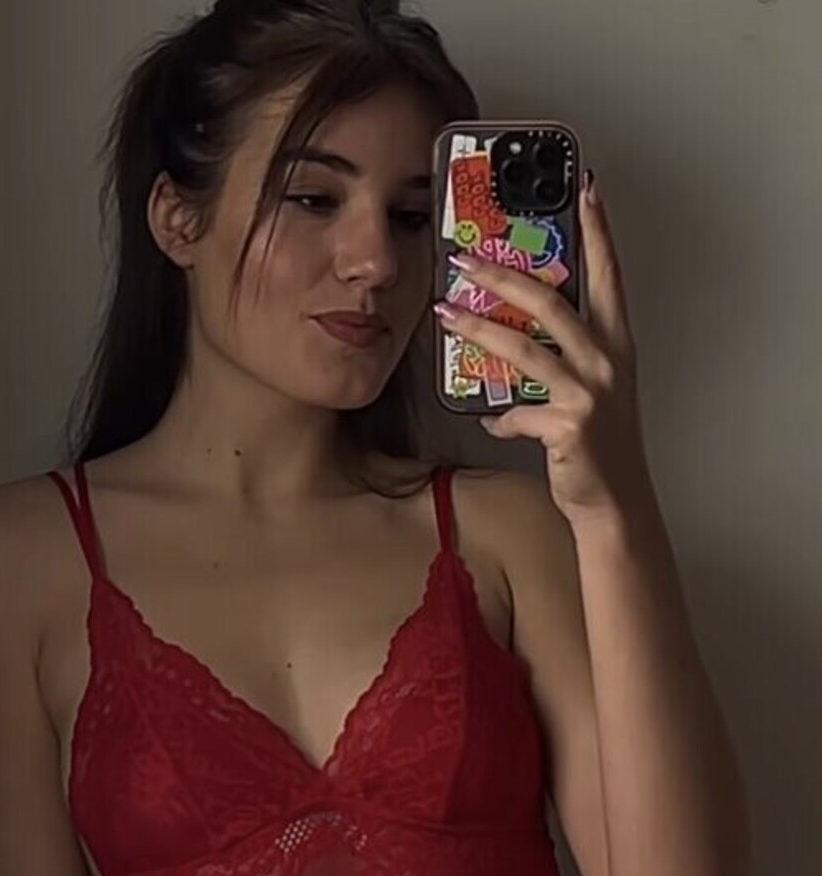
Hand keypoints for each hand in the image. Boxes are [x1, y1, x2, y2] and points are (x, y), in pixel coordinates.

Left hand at [433, 175, 649, 521]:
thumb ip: (557, 365)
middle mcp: (607, 361)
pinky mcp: (569, 424)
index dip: (597, 230)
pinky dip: (499, 418)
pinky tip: (489, 420)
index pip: (608, 273)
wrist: (616, 502)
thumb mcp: (587, 393)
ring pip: (524, 348)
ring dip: (478, 329)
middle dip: (503, 275)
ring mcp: (589, 392)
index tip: (585, 187)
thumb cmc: (600, 447)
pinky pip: (517, 412)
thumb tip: (511, 350)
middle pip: (550, 301)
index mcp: (615, 344)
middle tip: (466, 258)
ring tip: (446, 313)